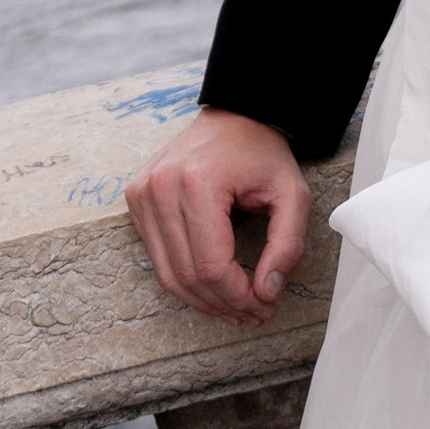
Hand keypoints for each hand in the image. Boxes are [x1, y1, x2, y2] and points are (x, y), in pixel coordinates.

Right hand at [126, 107, 311, 326]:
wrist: (234, 115)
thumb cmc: (262, 153)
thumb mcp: (292, 195)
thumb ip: (287, 246)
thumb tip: (266, 292)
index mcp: (198, 184)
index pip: (211, 266)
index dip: (238, 297)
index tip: (263, 306)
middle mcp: (161, 188)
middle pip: (186, 275)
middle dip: (222, 304)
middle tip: (252, 313)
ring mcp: (143, 193)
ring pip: (166, 273)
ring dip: (201, 300)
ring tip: (233, 307)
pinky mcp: (136, 198)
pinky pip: (156, 256)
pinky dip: (183, 278)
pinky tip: (211, 285)